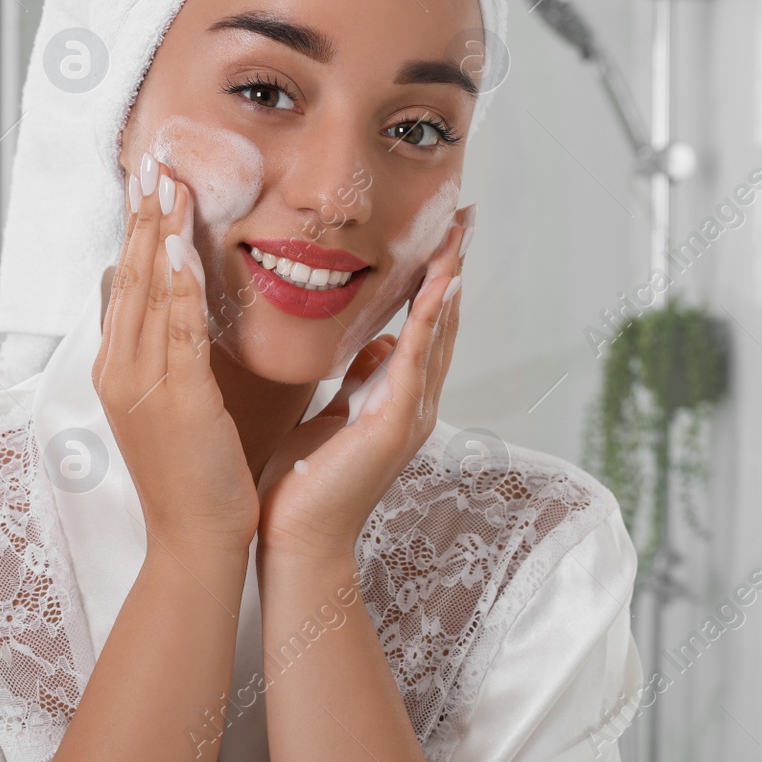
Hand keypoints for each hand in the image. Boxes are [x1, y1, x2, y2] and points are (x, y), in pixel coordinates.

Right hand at [92, 152, 259, 555]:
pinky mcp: (176, 400)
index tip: (146, 182)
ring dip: (160, 235)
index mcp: (116, 367)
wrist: (195, 536)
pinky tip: (182, 249)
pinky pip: (177, 333)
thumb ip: (153, 344)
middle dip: (143, 216)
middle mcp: (119, 369)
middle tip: (153, 161)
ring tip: (168, 183)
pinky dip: (178, 288)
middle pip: (130, 276)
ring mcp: (142, 384)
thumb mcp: (161, 398)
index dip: (136, 229)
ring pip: (150, 294)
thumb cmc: (189, 471)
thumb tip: (140, 290)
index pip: (124, 282)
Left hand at [256, 204, 474, 562]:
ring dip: (449, 284)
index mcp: (398, 400)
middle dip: (453, 270)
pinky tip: (439, 286)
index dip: (436, 281)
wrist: (297, 540)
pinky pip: (416, 361)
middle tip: (465, 220)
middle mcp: (414, 405)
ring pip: (438, 336)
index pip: (425, 328)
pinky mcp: (394, 426)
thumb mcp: (335, 415)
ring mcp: (410, 416)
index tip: (443, 236)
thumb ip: (361, 381)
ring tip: (459, 238)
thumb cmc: (304, 484)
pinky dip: (430, 321)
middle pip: (444, 324)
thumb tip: (380, 343)